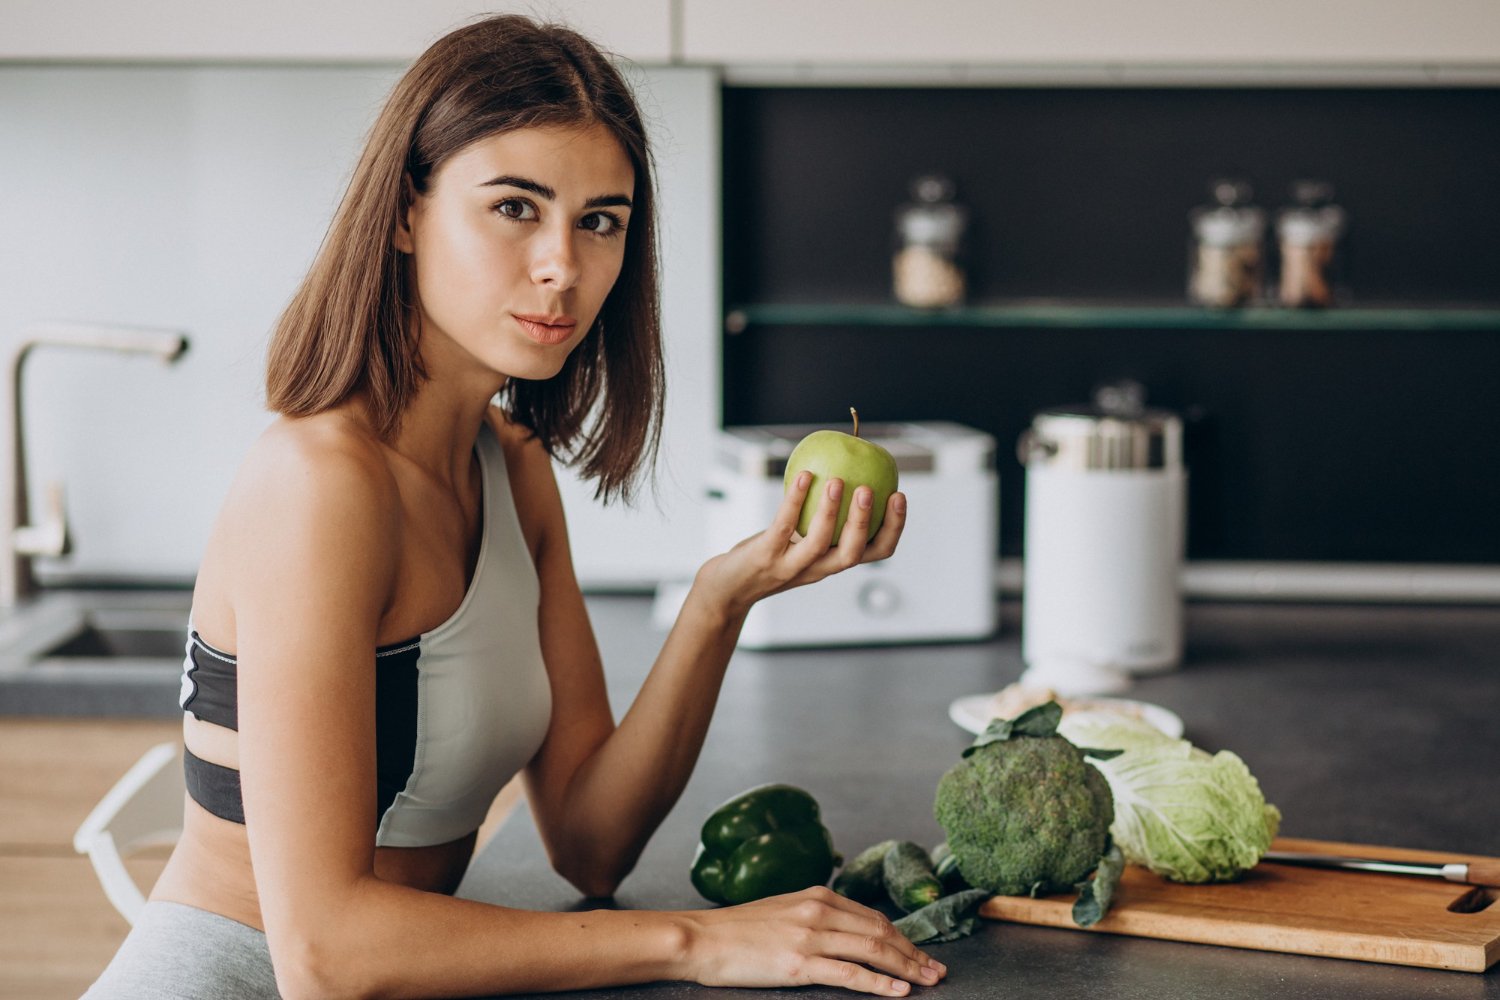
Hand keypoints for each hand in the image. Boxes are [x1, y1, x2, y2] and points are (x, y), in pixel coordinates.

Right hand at [678, 886, 945, 995]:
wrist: (700, 939)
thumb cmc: (735, 930)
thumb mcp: (782, 910)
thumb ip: (813, 916)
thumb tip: (843, 930)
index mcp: (817, 896)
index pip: (873, 916)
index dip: (902, 937)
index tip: (920, 954)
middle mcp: (819, 911)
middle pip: (881, 932)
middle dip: (913, 954)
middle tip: (937, 971)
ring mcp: (810, 937)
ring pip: (872, 950)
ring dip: (906, 968)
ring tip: (928, 982)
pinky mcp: (799, 964)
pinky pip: (849, 974)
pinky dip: (878, 983)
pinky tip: (898, 992)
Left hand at [694, 472, 907, 617]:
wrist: (729, 588)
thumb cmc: (770, 555)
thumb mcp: (802, 539)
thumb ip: (822, 517)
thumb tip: (843, 468)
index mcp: (834, 562)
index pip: (876, 552)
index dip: (894, 527)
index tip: (900, 495)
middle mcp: (818, 569)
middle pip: (853, 553)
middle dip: (865, 521)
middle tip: (871, 490)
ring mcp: (791, 566)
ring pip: (819, 543)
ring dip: (830, 511)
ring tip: (836, 481)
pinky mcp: (766, 557)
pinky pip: (783, 526)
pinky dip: (795, 500)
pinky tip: (803, 476)